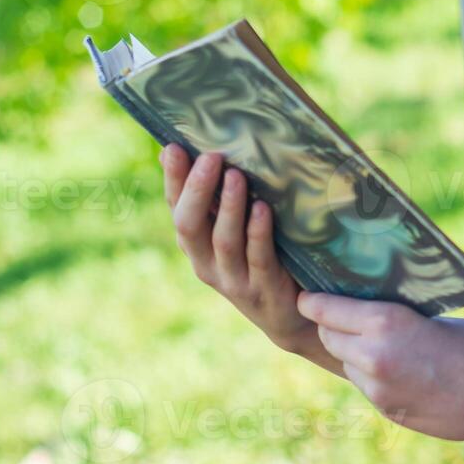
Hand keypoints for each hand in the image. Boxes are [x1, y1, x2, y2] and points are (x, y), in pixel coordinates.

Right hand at [163, 143, 314, 354]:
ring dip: (229, 207)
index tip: (173, 148)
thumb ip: (217, 197)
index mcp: (195, 244)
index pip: (175, 208)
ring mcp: (233, 279)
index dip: (173, 179)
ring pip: (224, 241)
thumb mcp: (233, 230)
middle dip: (198, 190)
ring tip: (237, 175)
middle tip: (209, 156)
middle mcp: (206, 263)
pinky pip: (259, 258)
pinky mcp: (264, 289)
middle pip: (190, 225)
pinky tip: (263, 209)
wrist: (290, 316)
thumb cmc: (261, 257)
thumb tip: (194, 149)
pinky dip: (258, 233)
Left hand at [295, 290, 463, 441]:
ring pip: (346, 362)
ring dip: (353, 352)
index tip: (309, 295)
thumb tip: (354, 309)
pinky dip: (372, 375)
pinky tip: (399, 368)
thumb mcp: (424, 315)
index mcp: (385, 322)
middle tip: (345, 314)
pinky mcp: (387, 409)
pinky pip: (365, 385)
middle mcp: (374, 356)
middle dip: (333, 325)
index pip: (325, 309)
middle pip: (328, 336)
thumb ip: (386, 318)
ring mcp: (379, 388)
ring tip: (383, 342)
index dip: (315, 301)